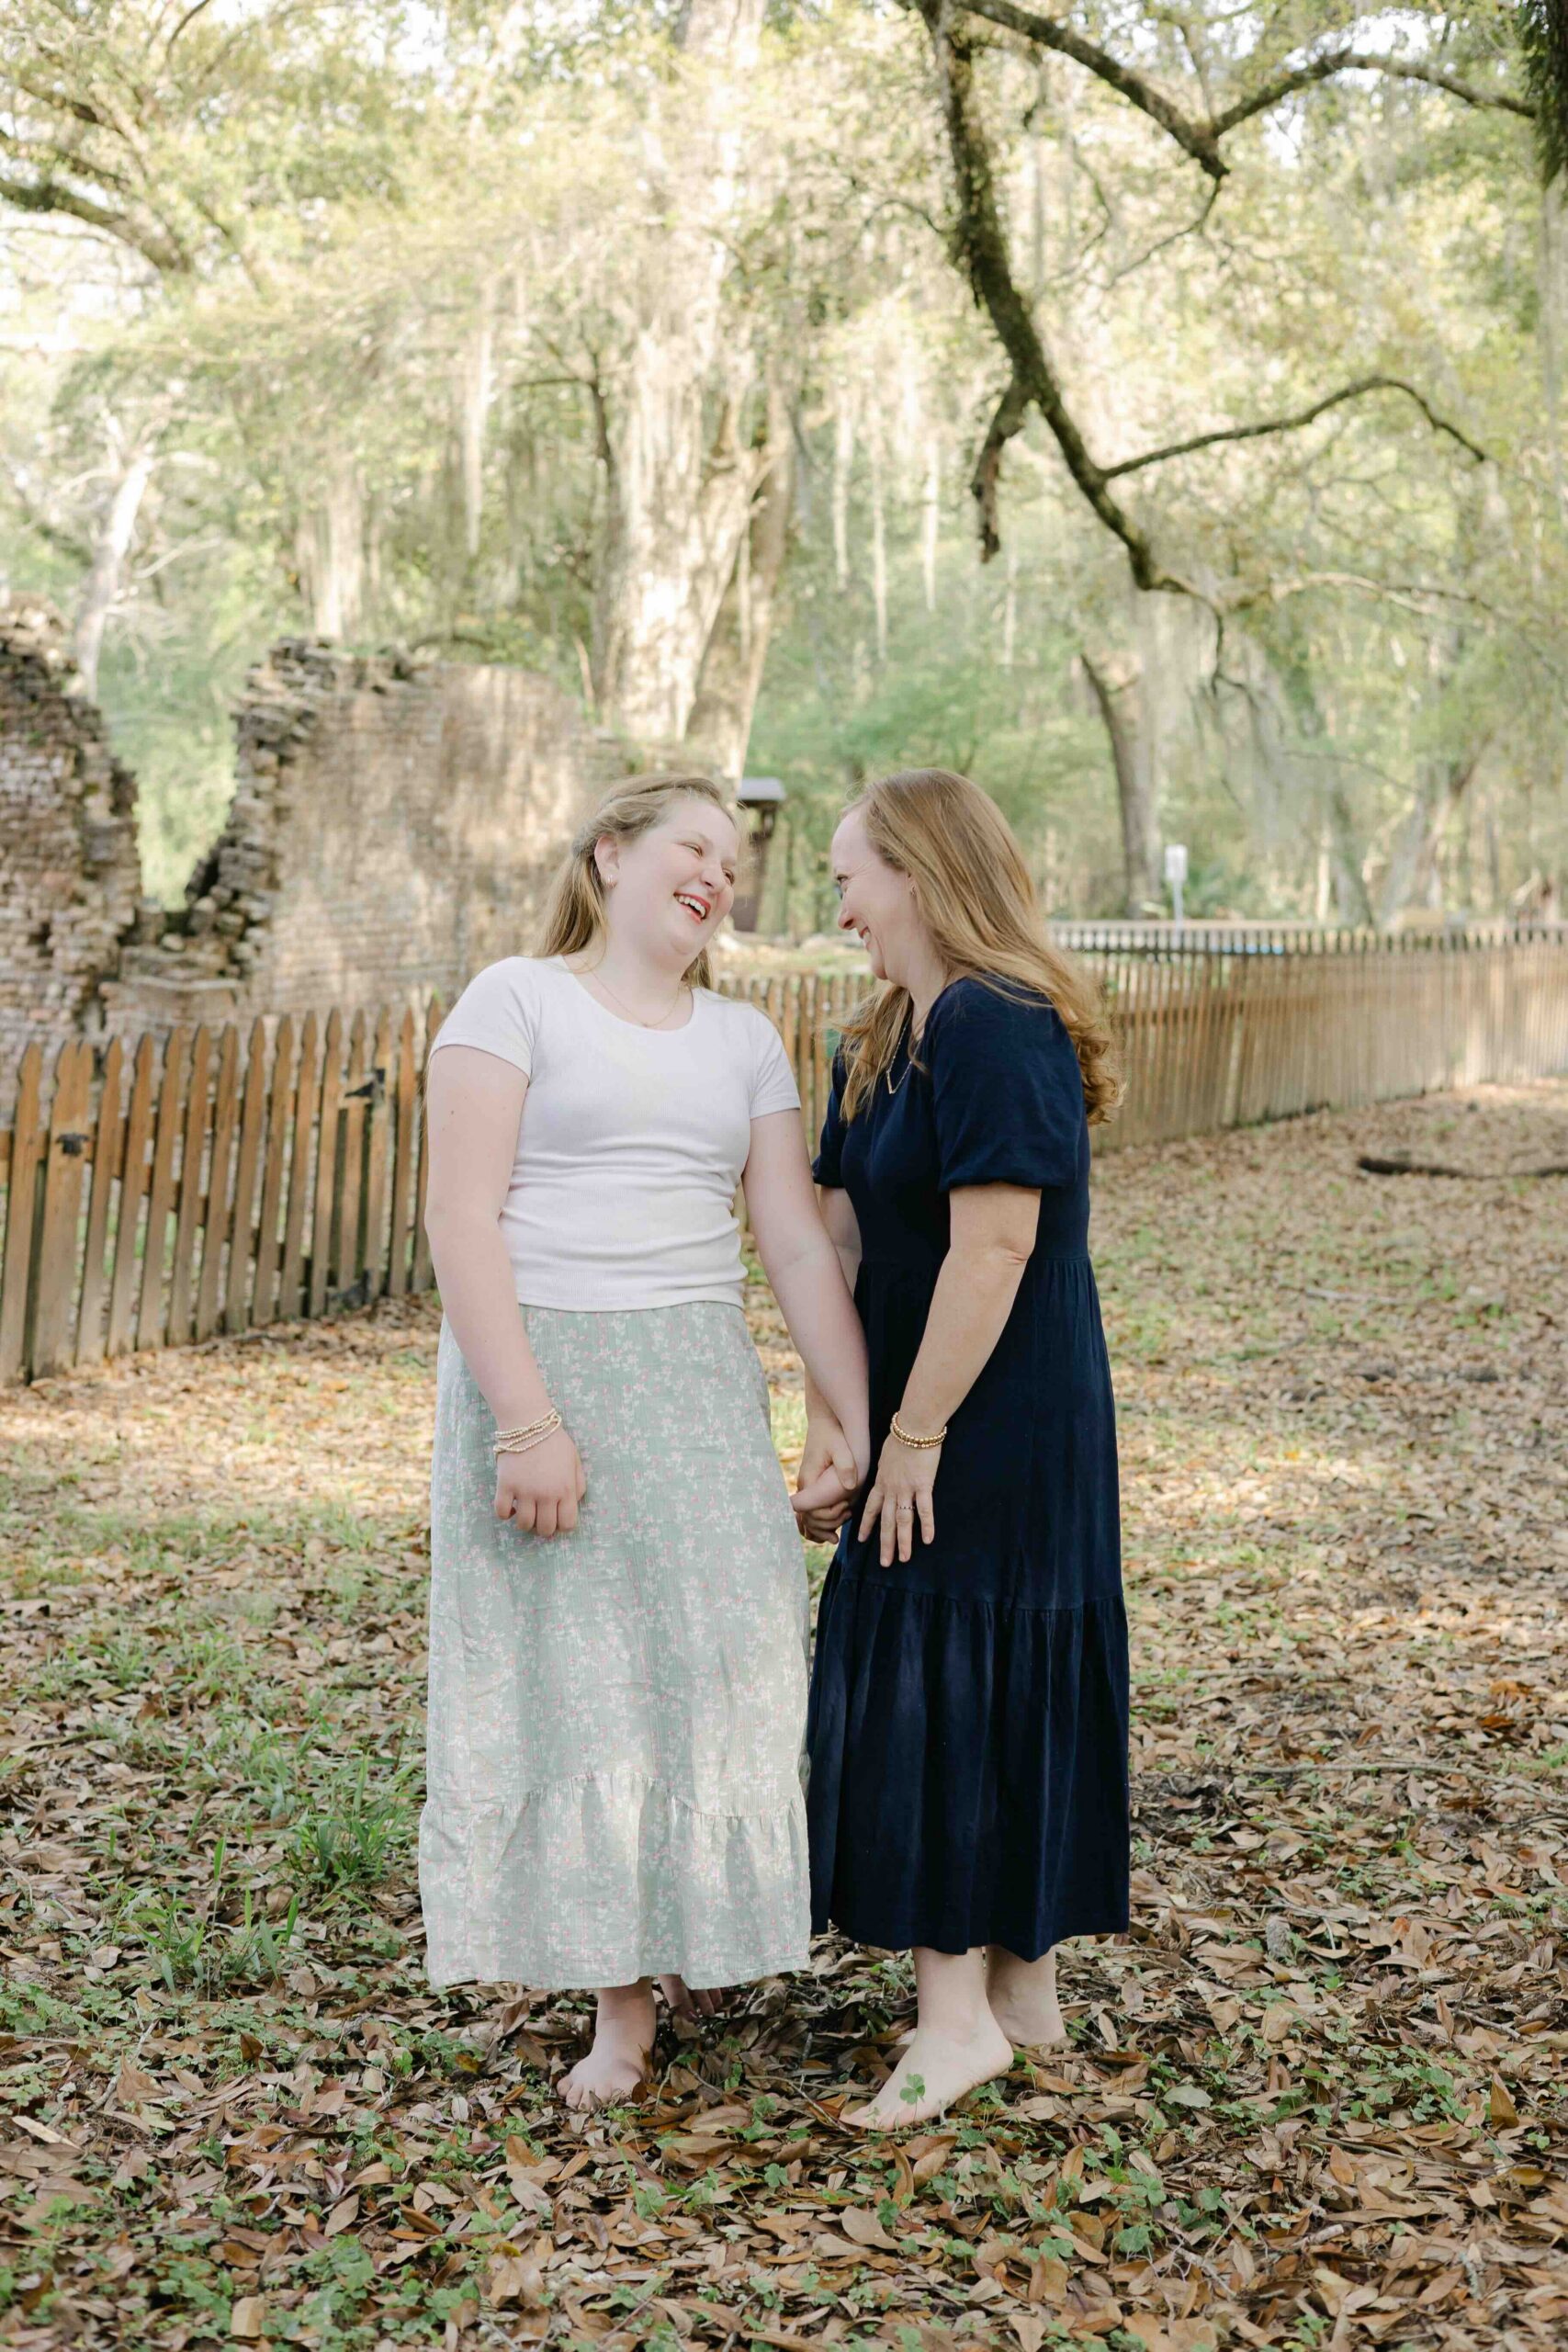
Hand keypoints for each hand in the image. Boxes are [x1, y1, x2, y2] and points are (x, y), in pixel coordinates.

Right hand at [495, 1429, 586, 1539]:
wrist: (528, 1422)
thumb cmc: (554, 1441)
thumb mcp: (575, 1460)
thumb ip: (579, 1485)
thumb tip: (572, 1505)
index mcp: (565, 1489)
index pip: (567, 1524)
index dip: (562, 1525)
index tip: (557, 1518)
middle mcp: (546, 1493)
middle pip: (545, 1529)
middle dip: (544, 1528)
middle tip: (541, 1517)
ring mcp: (524, 1491)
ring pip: (523, 1524)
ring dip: (525, 1522)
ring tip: (526, 1511)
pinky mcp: (505, 1485)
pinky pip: (501, 1512)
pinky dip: (506, 1514)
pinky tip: (511, 1506)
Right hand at [792, 1410, 861, 1541]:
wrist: (825, 1421)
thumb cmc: (833, 1433)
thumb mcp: (841, 1446)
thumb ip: (845, 1465)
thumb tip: (850, 1487)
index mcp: (809, 1480)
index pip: (809, 1511)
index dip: (826, 1517)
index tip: (844, 1510)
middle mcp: (805, 1486)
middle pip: (808, 1519)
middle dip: (827, 1524)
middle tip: (847, 1514)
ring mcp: (808, 1487)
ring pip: (807, 1518)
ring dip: (820, 1528)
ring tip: (836, 1534)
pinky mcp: (813, 1486)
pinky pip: (810, 1511)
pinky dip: (817, 1523)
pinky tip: (829, 1531)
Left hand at [858, 1429, 939, 1566]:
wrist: (913, 1426)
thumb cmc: (901, 1434)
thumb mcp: (885, 1453)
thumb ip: (886, 1467)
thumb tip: (886, 1471)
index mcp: (881, 1481)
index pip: (871, 1507)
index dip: (866, 1524)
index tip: (860, 1539)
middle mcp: (891, 1488)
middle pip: (886, 1521)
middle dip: (885, 1543)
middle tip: (884, 1563)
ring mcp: (906, 1488)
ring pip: (902, 1521)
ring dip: (902, 1542)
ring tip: (903, 1559)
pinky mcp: (923, 1485)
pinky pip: (924, 1509)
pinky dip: (926, 1526)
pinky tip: (928, 1540)